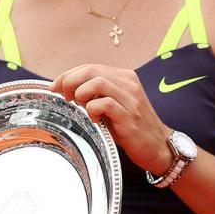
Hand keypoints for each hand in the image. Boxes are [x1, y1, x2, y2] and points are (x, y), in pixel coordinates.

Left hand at [50, 64, 173, 174]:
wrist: (158, 146)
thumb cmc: (131, 127)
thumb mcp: (115, 105)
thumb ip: (98, 94)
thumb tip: (68, 88)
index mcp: (125, 78)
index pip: (90, 67)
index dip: (69, 75)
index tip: (55, 87)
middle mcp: (129, 84)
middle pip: (91, 70)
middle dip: (70, 81)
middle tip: (63, 97)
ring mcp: (131, 100)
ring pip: (98, 83)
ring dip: (81, 94)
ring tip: (80, 107)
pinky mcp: (129, 117)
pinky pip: (105, 104)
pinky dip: (93, 109)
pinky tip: (94, 120)